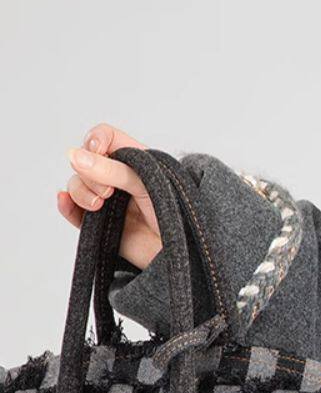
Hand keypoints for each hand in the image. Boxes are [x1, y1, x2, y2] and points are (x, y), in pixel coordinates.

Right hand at [59, 124, 163, 270]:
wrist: (184, 254)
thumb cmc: (176, 215)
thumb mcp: (147, 184)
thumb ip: (112, 170)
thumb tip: (75, 156)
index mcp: (136, 160)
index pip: (105, 137)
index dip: (96, 140)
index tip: (97, 151)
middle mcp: (118, 178)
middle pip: (84, 163)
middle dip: (90, 175)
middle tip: (109, 193)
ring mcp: (108, 201)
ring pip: (77, 186)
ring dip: (81, 193)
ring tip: (99, 206)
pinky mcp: (99, 226)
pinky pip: (72, 212)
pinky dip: (66, 206)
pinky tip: (65, 202)